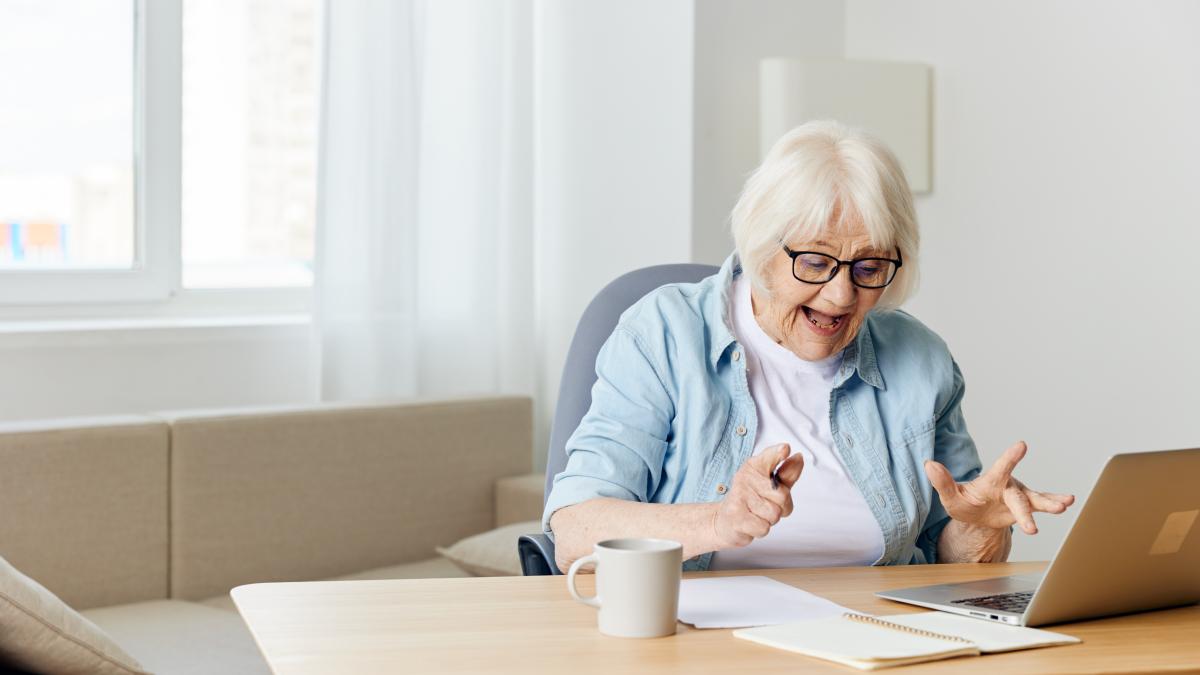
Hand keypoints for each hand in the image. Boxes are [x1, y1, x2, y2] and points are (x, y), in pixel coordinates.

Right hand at [711, 443, 804, 548]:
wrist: (724, 521)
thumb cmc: (751, 501)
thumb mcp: (770, 484)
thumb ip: (786, 472)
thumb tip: (798, 457)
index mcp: (754, 466)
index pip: (769, 457)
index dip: (777, 453)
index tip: (785, 449)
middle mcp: (744, 478)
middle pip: (782, 496)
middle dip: (779, 507)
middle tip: (764, 506)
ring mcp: (739, 496)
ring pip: (774, 514)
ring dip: (769, 520)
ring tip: (756, 514)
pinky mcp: (736, 516)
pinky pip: (764, 528)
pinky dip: (760, 529)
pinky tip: (749, 523)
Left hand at [925, 441, 1074, 534]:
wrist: (976, 513)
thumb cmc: (964, 503)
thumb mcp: (950, 497)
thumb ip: (942, 482)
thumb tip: (929, 465)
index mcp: (990, 481)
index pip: (1000, 468)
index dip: (1010, 457)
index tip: (1022, 445)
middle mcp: (1008, 486)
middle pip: (1018, 498)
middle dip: (1024, 512)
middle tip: (1031, 527)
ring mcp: (1019, 496)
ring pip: (1035, 500)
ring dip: (1050, 503)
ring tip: (1065, 504)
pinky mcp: (1026, 506)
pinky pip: (1042, 505)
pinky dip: (1054, 503)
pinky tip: (1068, 503)